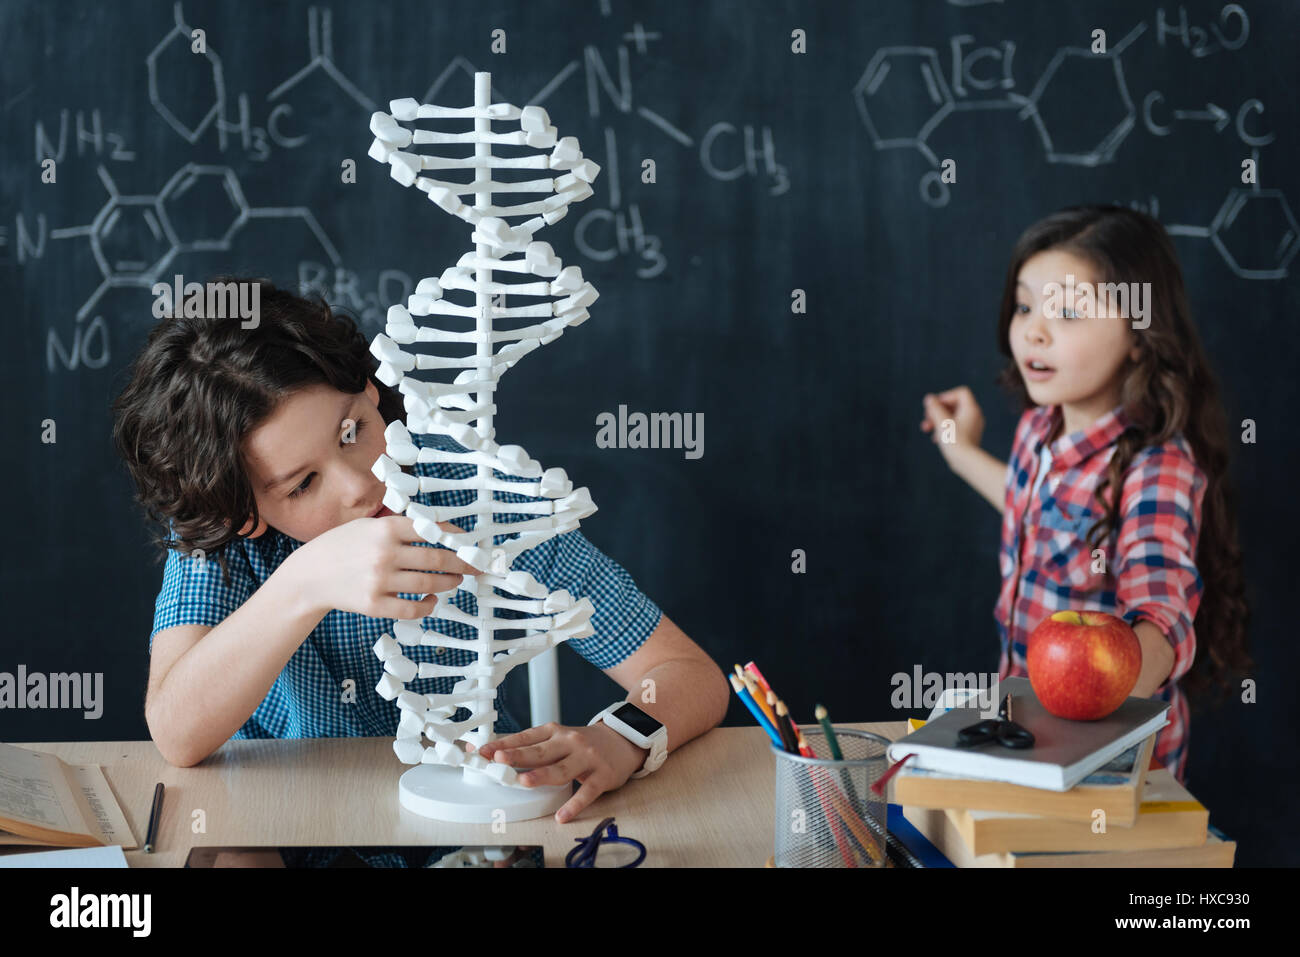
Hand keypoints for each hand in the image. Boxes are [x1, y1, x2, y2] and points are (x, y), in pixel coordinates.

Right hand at [290, 516, 480, 618]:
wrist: (309, 576)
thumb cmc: (341, 546)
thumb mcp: (366, 525)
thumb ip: (398, 527)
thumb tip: (438, 530)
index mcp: (385, 529)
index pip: (431, 530)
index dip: (455, 537)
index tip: (469, 541)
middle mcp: (385, 554)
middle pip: (437, 559)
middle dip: (462, 563)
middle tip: (474, 565)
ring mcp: (380, 581)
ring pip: (428, 584)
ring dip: (449, 583)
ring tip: (456, 580)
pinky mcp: (375, 605)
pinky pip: (412, 608)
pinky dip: (428, 606)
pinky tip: (432, 600)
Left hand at [469, 722, 647, 823]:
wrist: (622, 741)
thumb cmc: (582, 743)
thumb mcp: (559, 738)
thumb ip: (534, 747)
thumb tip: (498, 755)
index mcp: (556, 732)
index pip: (526, 737)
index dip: (504, 743)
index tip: (484, 750)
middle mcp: (570, 742)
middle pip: (541, 751)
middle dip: (519, 756)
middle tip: (500, 759)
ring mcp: (587, 759)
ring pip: (562, 769)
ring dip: (542, 775)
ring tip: (524, 782)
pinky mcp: (601, 776)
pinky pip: (586, 792)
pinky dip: (573, 804)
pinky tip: (562, 815)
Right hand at [920, 386, 984, 464]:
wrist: (965, 462)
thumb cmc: (954, 441)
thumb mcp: (941, 421)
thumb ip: (934, 407)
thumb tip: (929, 398)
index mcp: (971, 409)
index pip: (960, 393)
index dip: (946, 396)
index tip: (935, 406)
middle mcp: (974, 416)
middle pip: (954, 404)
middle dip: (937, 411)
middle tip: (926, 418)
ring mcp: (972, 427)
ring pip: (952, 417)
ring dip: (937, 420)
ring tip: (926, 429)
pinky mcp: (968, 436)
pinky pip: (955, 427)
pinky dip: (944, 429)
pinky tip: (935, 438)